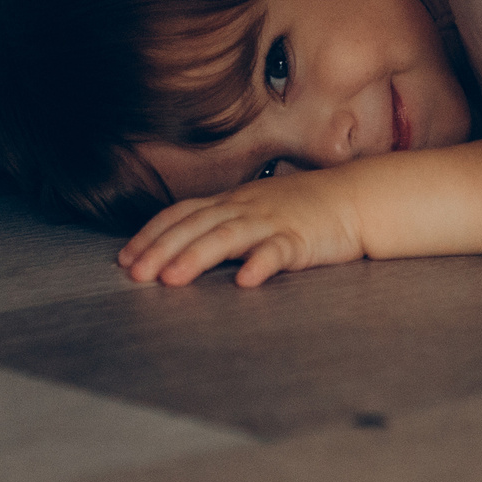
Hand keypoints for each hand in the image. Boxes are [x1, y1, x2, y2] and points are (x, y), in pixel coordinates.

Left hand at [117, 169, 364, 287]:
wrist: (356, 198)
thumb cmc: (303, 208)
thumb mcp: (255, 210)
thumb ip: (222, 224)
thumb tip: (181, 247)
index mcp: (232, 201)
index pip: (182, 213)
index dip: (152, 234)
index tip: (125, 259)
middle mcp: (246, 207)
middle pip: (196, 224)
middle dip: (162, 249)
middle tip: (136, 274)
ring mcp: (273, 221)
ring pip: (229, 235)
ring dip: (197, 256)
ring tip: (172, 279)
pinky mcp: (301, 239)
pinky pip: (278, 251)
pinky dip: (260, 265)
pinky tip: (245, 282)